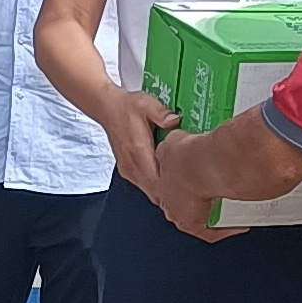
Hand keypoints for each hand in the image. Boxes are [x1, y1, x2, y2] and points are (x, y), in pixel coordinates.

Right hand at [127, 100, 232, 242]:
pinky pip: (145, 185)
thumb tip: (174, 120)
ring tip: (186, 193)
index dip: (172, 191)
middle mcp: (132, 165)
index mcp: (138, 152)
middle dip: (173, 197)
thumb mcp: (145, 104)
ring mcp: (129, 169)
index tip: (189, 195)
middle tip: (195, 199)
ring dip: (165, 193)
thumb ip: (160, 114)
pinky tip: (171, 182)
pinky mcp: (129, 169)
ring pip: (149, 191)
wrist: (106, 107)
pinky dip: (158, 187)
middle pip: (154, 192)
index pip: (155, 180)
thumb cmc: (125, 106)